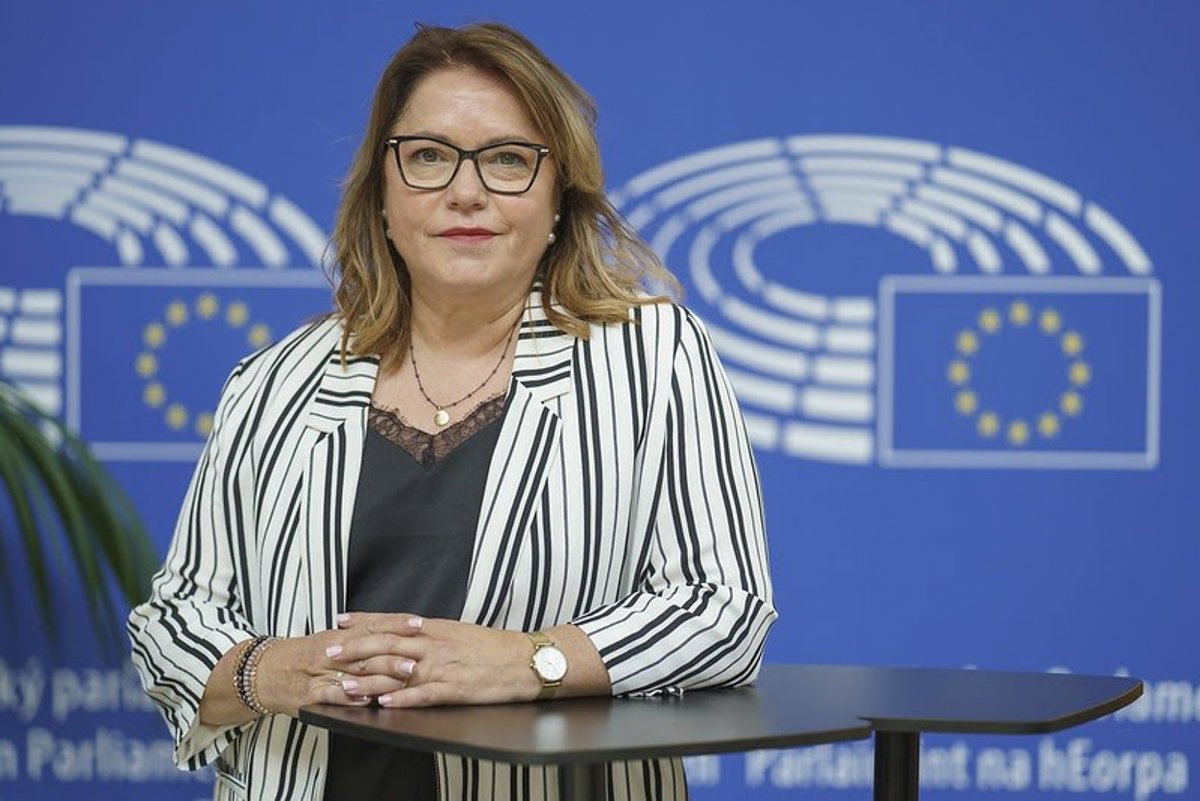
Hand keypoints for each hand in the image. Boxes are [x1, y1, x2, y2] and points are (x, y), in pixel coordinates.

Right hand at [252, 630, 409, 716]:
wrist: (259, 673)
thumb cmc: (299, 656)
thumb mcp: (327, 639)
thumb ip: (356, 635)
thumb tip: (390, 630)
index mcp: (336, 636)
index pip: (371, 627)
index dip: (395, 625)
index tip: (418, 624)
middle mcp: (329, 653)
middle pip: (367, 652)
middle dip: (394, 655)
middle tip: (418, 658)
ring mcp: (319, 675)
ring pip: (354, 675)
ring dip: (380, 678)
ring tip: (403, 680)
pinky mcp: (310, 696)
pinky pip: (332, 696)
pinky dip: (350, 697)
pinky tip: (367, 699)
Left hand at [331, 612, 540, 707]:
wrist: (525, 659)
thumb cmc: (493, 647)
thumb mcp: (459, 631)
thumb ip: (431, 633)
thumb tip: (407, 630)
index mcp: (435, 628)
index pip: (393, 621)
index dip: (365, 621)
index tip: (340, 621)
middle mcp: (435, 645)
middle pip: (388, 645)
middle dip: (356, 649)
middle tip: (329, 652)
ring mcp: (443, 668)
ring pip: (399, 671)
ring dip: (369, 678)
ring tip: (344, 683)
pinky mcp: (454, 689)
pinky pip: (423, 695)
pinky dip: (402, 699)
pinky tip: (384, 703)